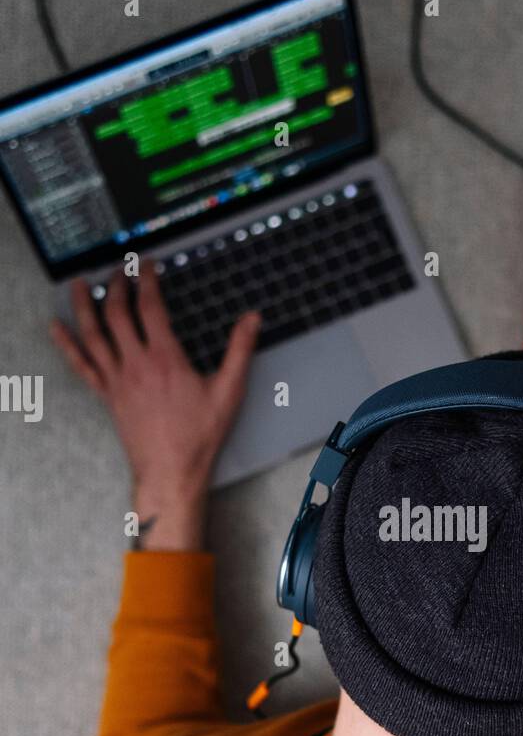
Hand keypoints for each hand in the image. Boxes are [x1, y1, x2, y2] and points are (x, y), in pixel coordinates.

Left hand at [51, 260, 259, 547]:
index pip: (150, 306)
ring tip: (82, 283)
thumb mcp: (229, 391)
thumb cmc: (199, 436)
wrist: (170, 471)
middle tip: (120, 269)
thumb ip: (240, 350)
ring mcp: (117, 379)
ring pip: (94, 333)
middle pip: (118, 313)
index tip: (147, 264)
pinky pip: (82, 364)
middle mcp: (136, 364)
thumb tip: (252, 319)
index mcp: (165, 358)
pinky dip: (67, 344)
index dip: (147, 279)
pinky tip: (56, 327)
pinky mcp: (107, 395)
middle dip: (117, 285)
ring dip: (86, 304)